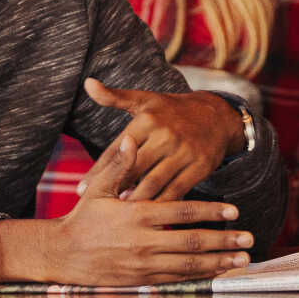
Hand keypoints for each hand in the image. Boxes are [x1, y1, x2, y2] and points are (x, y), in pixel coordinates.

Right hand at [45, 136, 253, 285]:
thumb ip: (119, 164)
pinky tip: (217, 272)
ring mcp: (145, 265)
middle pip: (193, 242)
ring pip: (189, 265)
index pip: (183, 213)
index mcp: (137, 216)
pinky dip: (200, 276)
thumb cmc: (83, 218)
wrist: (63, 254)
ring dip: (219, 262)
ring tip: (242, 259)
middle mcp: (145, 242)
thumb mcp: (97, 188)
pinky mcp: (142, 280)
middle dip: (224, 240)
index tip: (234, 210)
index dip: (211, 211)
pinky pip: (177, 279)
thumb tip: (133, 139)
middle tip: (249, 239)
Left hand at [83, 77, 241, 201]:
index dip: (98, 170)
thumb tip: (87, 83)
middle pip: (133, 168)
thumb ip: (113, 96)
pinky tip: (149, 214)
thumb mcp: (144, 100)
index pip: (117, 149)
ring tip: (120, 213)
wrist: (216, 116)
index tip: (82, 189)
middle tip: (98, 206)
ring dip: (136, 199)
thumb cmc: (171, 111)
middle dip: (114, 188)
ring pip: (154, 182)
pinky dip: (162, 204)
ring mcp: (184, 152)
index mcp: (147, 120)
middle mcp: (165, 135)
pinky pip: (177, 191)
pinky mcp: (200, 167)